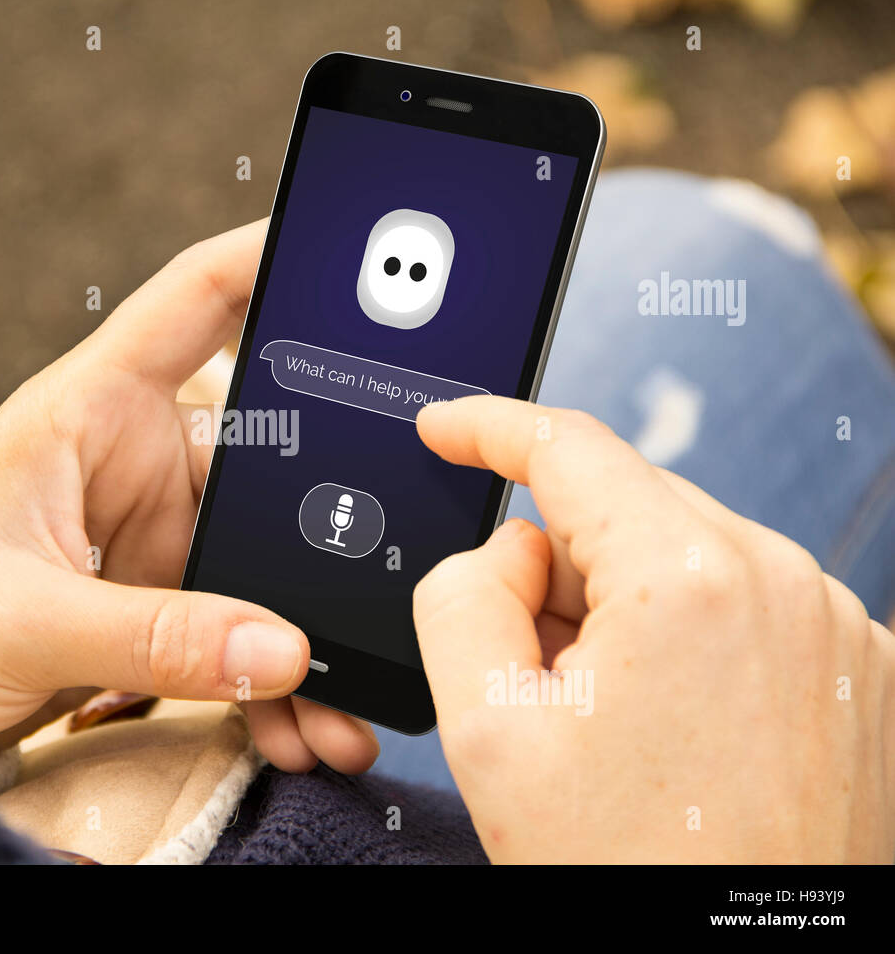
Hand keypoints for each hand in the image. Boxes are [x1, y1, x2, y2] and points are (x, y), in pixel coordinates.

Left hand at [0, 220, 377, 772]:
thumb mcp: (22, 619)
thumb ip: (151, 636)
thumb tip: (282, 652)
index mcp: (92, 411)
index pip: (196, 302)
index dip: (272, 256)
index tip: (356, 251)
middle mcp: (134, 462)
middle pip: (267, 462)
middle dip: (328, 536)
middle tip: (396, 594)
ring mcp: (148, 538)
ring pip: (262, 567)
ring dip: (305, 639)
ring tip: (343, 719)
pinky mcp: (150, 605)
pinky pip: (233, 633)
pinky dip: (267, 683)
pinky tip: (301, 732)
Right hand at [413, 396, 894, 861]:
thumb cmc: (633, 871)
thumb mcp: (491, 734)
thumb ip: (462, 598)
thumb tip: (507, 549)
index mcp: (691, 579)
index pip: (570, 448)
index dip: (489, 428)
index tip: (445, 428)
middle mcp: (784, 582)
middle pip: (626, 510)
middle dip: (557, 564)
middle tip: (529, 672)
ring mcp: (834, 627)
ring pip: (682, 558)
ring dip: (621, 609)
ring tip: (608, 726)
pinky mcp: (855, 669)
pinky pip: (741, 606)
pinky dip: (684, 639)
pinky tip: (666, 731)